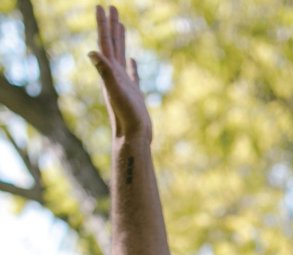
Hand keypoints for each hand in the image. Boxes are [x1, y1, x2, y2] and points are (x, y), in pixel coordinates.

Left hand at [88, 6, 151, 141]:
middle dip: (111, 26)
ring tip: (121, 25)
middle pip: (112, 45)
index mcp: (110, 71)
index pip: (105, 43)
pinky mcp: (134, 94)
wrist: (134, 138)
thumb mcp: (116, 91)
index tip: (102, 6)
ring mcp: (124, 83)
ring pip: (121, 56)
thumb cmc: (126, 117)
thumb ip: (105, 71)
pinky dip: (131, 64)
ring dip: (120, 40)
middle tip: (111, 7)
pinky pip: (132, 74)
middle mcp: (114, 75)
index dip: (103, 25)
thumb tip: (92, 52)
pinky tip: (132, 59)